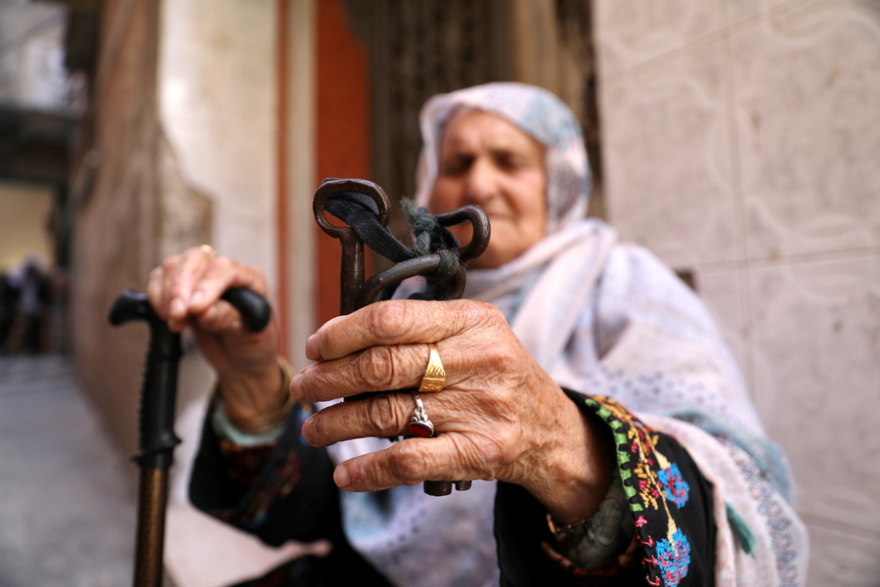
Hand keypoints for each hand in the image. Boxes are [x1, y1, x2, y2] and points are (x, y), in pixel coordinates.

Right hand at [147, 246, 283, 430]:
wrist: (242, 366)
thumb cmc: (254, 349)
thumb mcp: (251, 339)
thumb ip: (230, 321)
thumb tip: (205, 310)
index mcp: (250, 279)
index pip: (225, 270)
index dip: (208, 286)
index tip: (195, 309)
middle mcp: (225, 272)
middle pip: (195, 260)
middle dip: (181, 288)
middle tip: (177, 319)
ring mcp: (201, 279)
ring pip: (174, 267)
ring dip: (166, 292)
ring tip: (173, 322)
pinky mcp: (181, 291)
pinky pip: (159, 281)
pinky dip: (155, 296)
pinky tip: (164, 316)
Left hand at [292, 299, 613, 523]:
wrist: (551, 429)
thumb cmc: (497, 375)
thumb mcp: (474, 333)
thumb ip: (420, 328)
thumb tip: (339, 338)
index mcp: (472, 320)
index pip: (391, 319)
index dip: (342, 333)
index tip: (317, 346)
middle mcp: (477, 359)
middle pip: (381, 367)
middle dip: (329, 379)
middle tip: (304, 387)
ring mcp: (478, 408)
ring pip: (386, 413)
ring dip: (336, 423)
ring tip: (314, 428)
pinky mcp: (477, 452)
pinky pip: (409, 460)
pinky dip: (369, 470)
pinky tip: (346, 473)